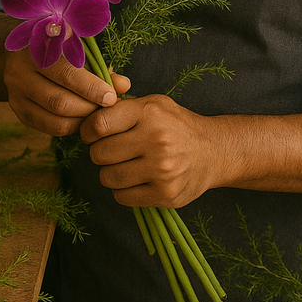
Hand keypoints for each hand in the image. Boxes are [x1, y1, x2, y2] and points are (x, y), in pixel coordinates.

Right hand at [3, 47, 130, 136]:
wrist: (23, 54)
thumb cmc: (59, 48)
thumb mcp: (77, 48)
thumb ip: (100, 67)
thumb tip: (123, 85)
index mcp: (37, 50)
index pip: (66, 74)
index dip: (91, 88)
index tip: (111, 97)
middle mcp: (20, 73)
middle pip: (59, 101)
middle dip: (89, 108)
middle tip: (107, 109)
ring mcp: (16, 95)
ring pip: (54, 119)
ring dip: (82, 121)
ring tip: (98, 115)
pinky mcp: (19, 112)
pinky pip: (48, 127)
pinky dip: (70, 127)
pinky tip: (83, 120)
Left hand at [79, 94, 216, 207]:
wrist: (213, 150)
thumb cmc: (177, 125)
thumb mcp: (155, 104)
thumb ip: (123, 106)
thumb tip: (88, 110)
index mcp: (150, 112)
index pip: (99, 124)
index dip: (88, 131)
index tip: (93, 134)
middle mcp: (156, 139)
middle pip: (99, 154)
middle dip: (100, 153)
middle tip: (113, 151)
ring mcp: (161, 169)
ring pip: (108, 178)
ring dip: (111, 173)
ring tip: (126, 165)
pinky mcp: (165, 193)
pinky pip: (122, 197)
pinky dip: (124, 190)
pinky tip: (137, 179)